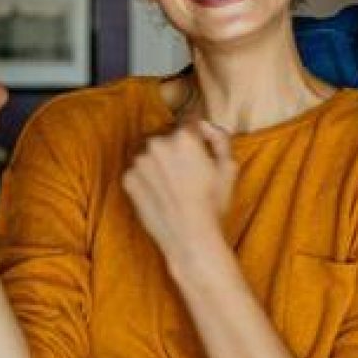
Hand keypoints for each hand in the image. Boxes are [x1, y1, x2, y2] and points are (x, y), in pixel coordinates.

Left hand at [122, 121, 237, 254]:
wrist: (189, 237)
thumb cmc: (212, 204)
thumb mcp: (229, 167)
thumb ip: (220, 137)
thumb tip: (206, 126)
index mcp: (184, 137)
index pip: (189, 120)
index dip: (197, 134)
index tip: (199, 146)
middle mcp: (157, 144)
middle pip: (167, 136)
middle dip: (176, 148)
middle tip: (188, 172)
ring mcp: (139, 162)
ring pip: (151, 153)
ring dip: (159, 162)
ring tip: (173, 185)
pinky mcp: (128, 179)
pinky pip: (138, 171)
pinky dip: (147, 178)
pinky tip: (161, 194)